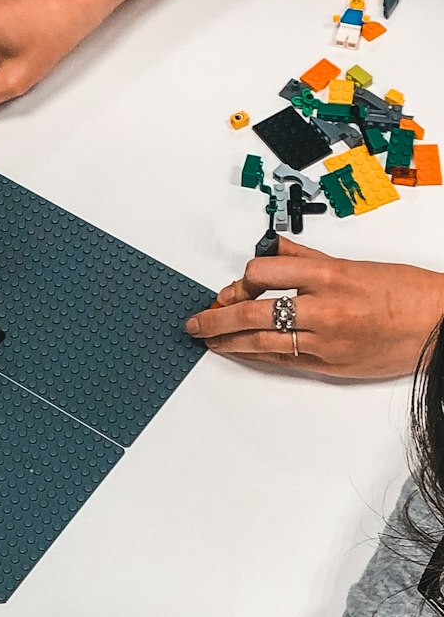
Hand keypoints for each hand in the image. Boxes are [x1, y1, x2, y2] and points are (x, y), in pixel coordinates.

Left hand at [185, 240, 443, 377]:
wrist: (439, 324)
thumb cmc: (404, 292)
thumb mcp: (354, 264)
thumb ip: (307, 260)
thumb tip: (271, 250)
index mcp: (329, 276)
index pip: (263, 273)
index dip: (241, 282)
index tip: (231, 288)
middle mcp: (324, 308)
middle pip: (253, 313)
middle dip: (217, 317)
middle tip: (197, 321)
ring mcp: (326, 340)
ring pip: (261, 342)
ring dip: (228, 341)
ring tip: (209, 340)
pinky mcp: (330, 365)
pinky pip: (282, 360)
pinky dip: (255, 356)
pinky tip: (239, 353)